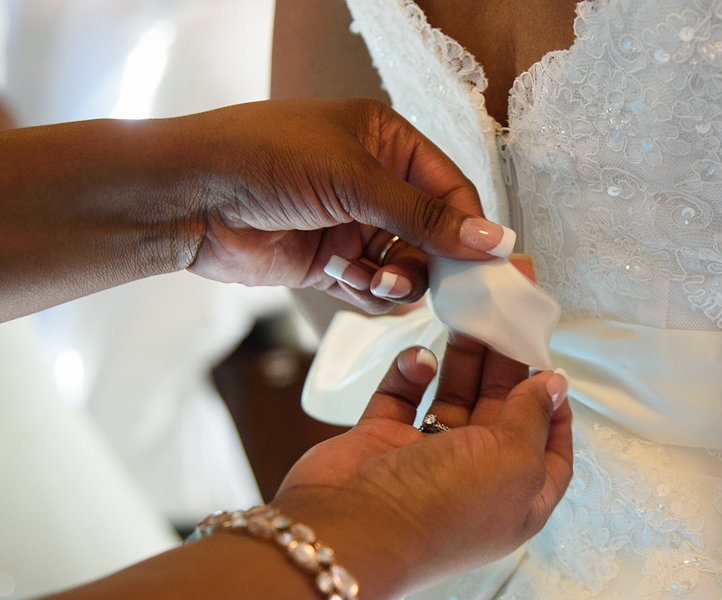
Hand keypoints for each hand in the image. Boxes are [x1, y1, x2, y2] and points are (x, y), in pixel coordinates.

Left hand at [180, 98, 512, 312]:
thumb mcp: (353, 178)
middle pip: (432, 234)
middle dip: (431, 260)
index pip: (450, 187)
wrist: (186, 198)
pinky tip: (348, 279)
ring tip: (376, 279)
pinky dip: (368, 291)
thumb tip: (491, 238)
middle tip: (433, 282)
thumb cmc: (263, 159)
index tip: (489, 262)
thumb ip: (425, 215)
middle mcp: (373, 183)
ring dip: (398, 280)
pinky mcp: (329, 263)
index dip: (470, 225)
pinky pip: (371, 288)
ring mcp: (351, 225)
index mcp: (386, 141)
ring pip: (405, 267)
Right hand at [273, 258, 571, 599]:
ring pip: (452, 400)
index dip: (555, 412)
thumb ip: (533, 417)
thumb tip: (555, 385)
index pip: (550, 451)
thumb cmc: (442, 505)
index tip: (550, 370)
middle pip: (500, 415)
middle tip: (506, 322)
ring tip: (468, 321)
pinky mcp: (381, 443)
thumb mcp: (512, 460)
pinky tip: (419, 358)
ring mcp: (426, 461)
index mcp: (517, 498)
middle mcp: (474, 481)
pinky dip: (410, 375)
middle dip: (505, 370)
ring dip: (463, 362)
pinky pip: (402, 399)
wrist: (350, 529)